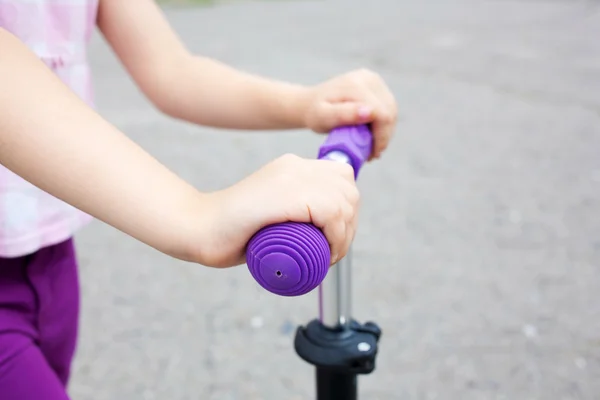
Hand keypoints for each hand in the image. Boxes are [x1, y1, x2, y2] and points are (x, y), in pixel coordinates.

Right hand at [197, 154, 359, 267]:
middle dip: (350, 223)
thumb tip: (320, 232)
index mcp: (292, 166)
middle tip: (333, 251)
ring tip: (329, 256)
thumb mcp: (272, 212)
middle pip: (348, 189)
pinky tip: (328, 252)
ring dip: (345, 234)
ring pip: (344, 201)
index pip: (341, 178)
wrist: (200, 229)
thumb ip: (292, 211)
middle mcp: (295, 165)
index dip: (347, 208)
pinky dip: (337, 236)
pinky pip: (331, 212)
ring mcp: (291, 177)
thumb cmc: (233, 231)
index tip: (336, 236)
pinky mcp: (287, 194)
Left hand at [302, 69, 397, 159]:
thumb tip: (370, 112)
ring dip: (385, 132)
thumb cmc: (314, 114)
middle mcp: (368, 78)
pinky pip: (388, 107)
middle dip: (383, 136)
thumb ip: (344, 114)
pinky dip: (384, 125)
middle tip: (371, 154)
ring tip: (372, 148)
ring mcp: (373, 80)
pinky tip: (373, 137)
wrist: (310, 103)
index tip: (372, 155)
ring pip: (392, 111)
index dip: (381, 137)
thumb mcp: (323, 117)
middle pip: (389, 112)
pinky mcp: (376, 85)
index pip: (382, 114)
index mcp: (356, 85)